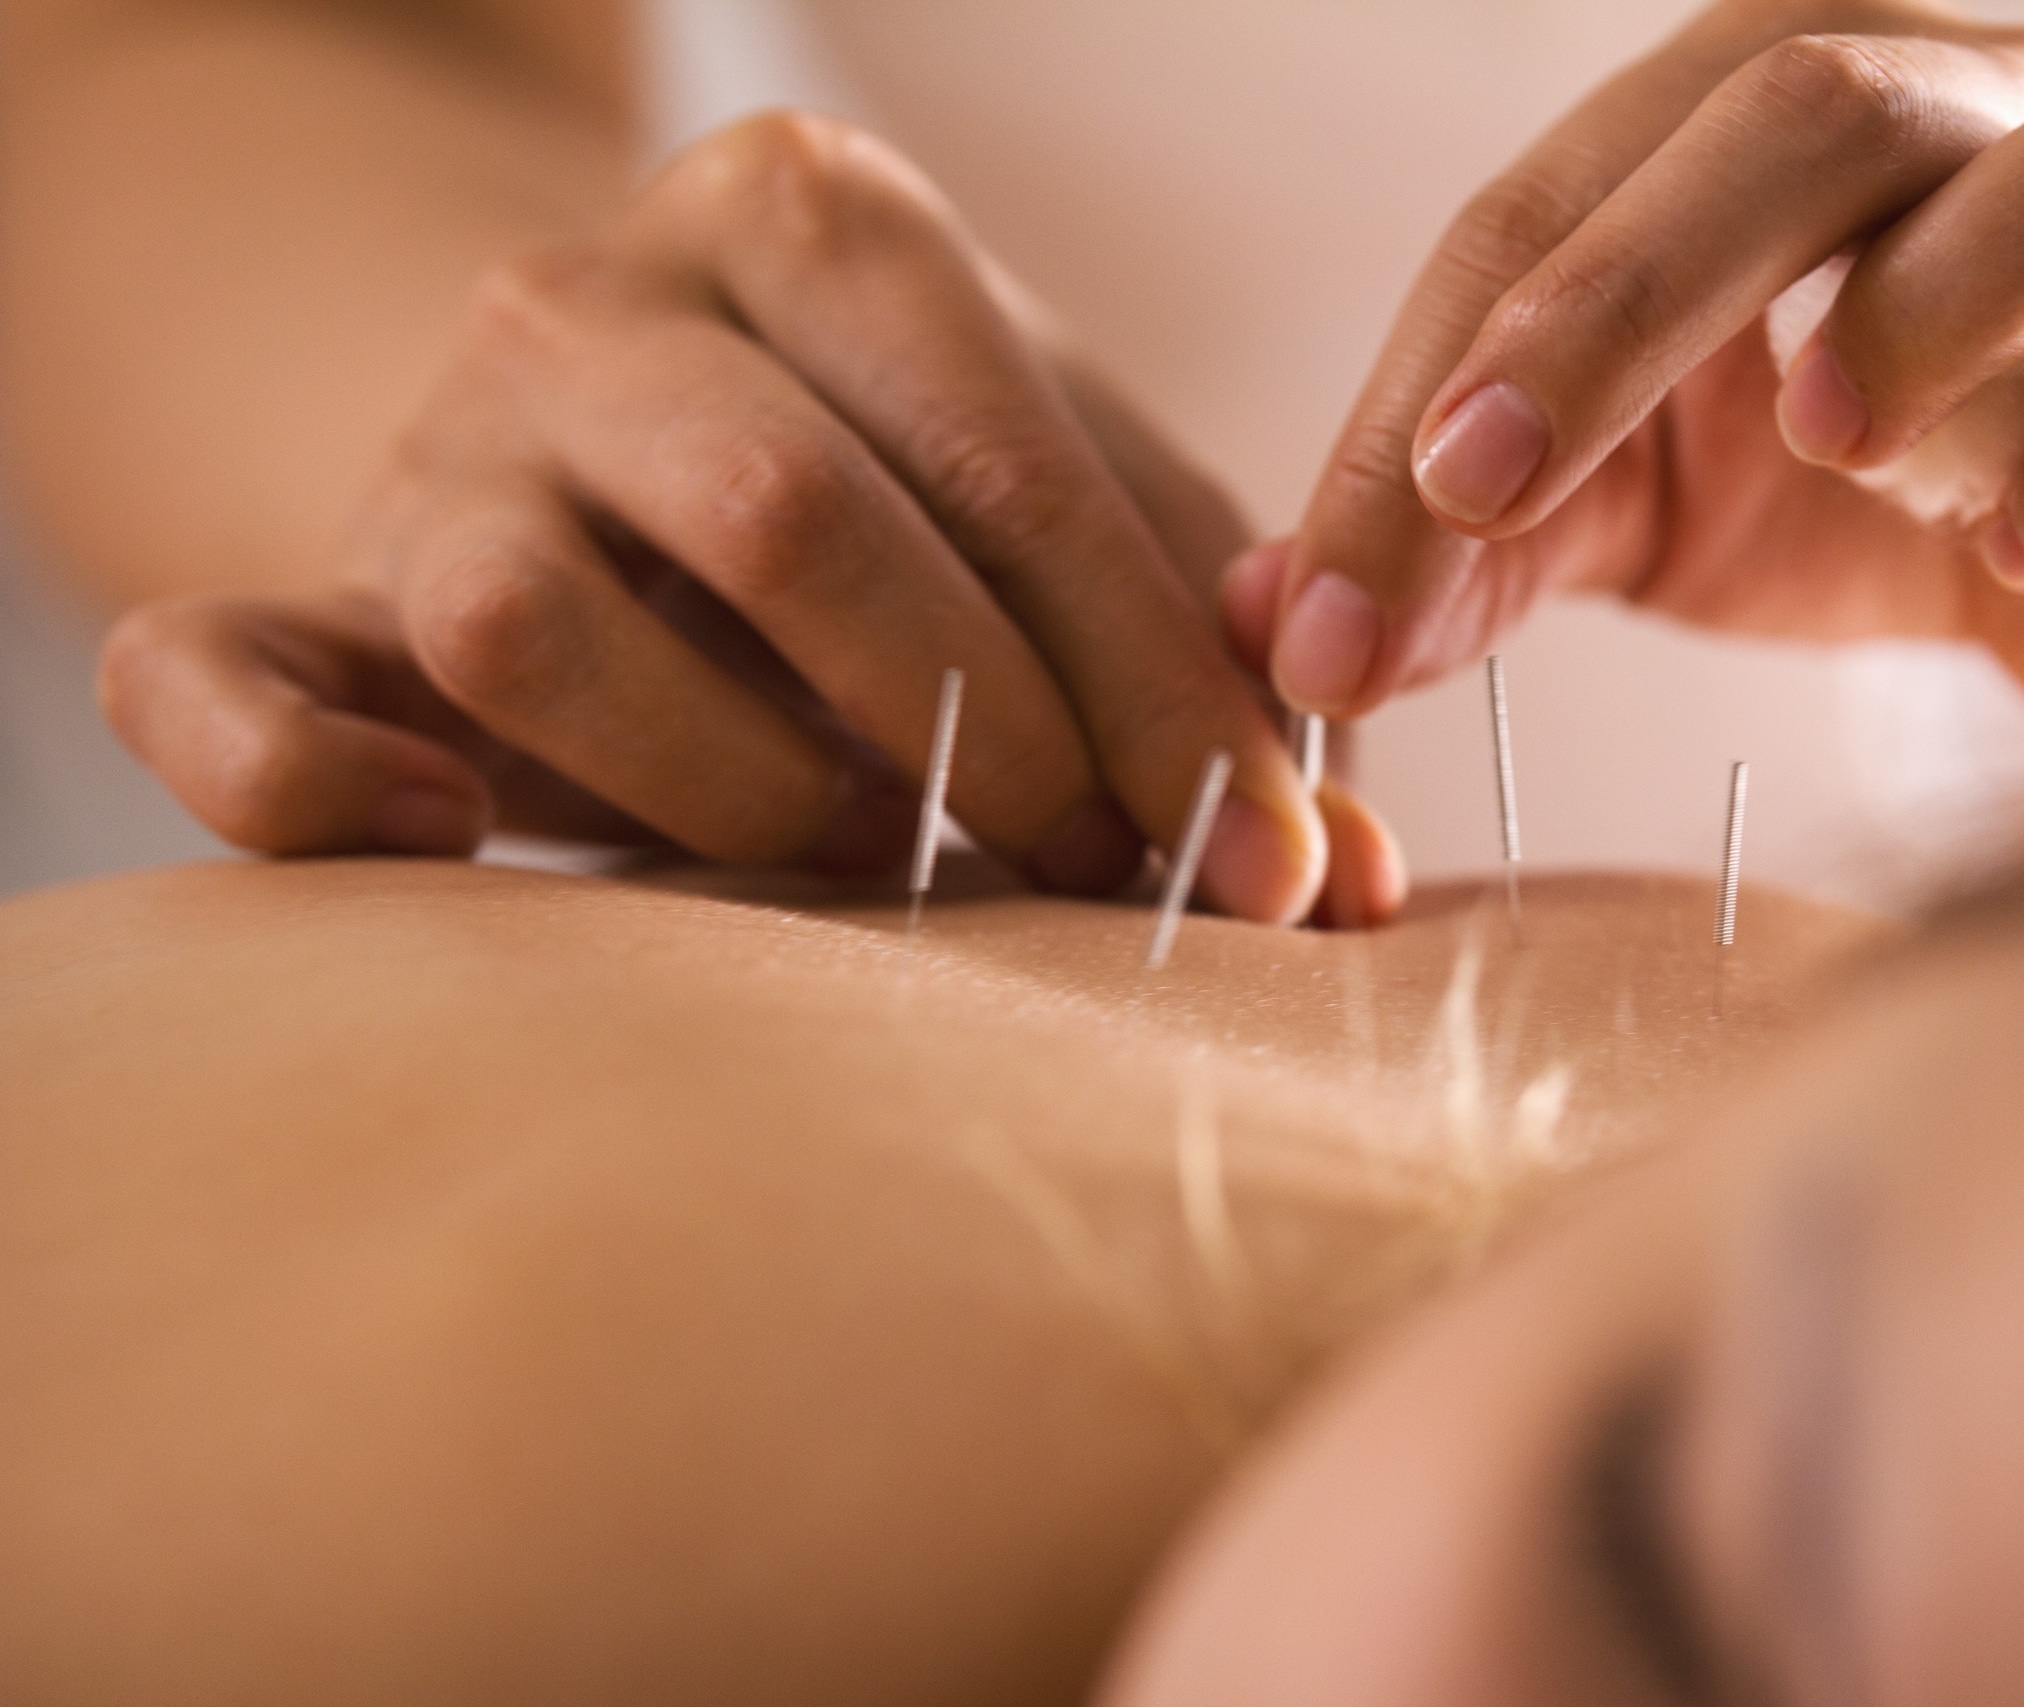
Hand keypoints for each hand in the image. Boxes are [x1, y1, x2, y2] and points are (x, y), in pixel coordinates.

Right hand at [99, 112, 1405, 925]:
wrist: (627, 426)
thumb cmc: (905, 485)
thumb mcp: (1067, 505)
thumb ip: (1203, 652)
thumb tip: (1359, 873)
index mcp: (817, 222)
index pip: (1008, 462)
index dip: (1160, 686)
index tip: (1282, 863)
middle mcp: (596, 298)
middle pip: (784, 519)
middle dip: (983, 732)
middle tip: (1102, 877)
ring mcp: (430, 442)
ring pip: (530, 618)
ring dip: (734, 789)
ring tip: (868, 865)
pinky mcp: (307, 588)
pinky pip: (220, 675)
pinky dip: (305, 781)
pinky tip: (446, 844)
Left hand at [1236, 0, 2023, 737]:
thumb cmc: (1877, 494)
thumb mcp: (1637, 512)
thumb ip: (1472, 550)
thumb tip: (1271, 624)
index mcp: (1772, 130)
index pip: (1556, 207)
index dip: (1425, 395)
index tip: (1336, 605)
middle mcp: (1975, 119)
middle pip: (1804, 106)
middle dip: (1617, 294)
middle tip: (1485, 484)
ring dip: (1938, 293)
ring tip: (1833, 440)